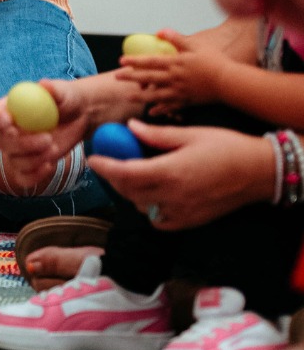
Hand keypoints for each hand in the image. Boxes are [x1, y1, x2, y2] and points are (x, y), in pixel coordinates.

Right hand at [0, 79, 92, 190]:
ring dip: (33, 159)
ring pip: (14, 160)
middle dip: (23, 143)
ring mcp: (18, 150)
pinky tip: (50, 166)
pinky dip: (35, 176)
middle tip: (47, 139)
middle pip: (3, 141)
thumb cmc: (67, 100)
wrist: (79, 118)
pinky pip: (23, 177)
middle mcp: (10, 130)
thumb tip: (43, 84)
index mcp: (11, 108)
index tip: (9, 121)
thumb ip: (53, 89)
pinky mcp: (30, 166)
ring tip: (54, 148)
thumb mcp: (63, 92)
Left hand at [88, 121, 275, 230]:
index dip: (106, 167)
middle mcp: (173, 196)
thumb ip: (156, 135)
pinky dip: (149, 208)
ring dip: (130, 192)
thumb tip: (130, 128)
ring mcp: (182, 212)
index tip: (93, 159)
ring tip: (129, 174)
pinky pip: (159, 220)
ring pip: (142, 206)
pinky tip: (151, 194)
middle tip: (107, 163)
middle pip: (130, 192)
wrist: (258, 172)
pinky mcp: (191, 221)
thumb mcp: (189, 134)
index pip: (127, 173)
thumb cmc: (226, 148)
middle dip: (114, 178)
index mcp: (170, 172)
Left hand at [120, 49, 229, 111]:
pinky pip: (170, 107)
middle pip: (148, 78)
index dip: (134, 61)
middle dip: (131, 77)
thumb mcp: (195, 45)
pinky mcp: (187, 101)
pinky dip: (160, 110)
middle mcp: (174, 78)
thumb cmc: (214, 61)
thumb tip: (160, 31)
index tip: (121, 61)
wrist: (229, 82)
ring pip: (156, 94)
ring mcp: (180, 91)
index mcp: (175, 63)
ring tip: (128, 96)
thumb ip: (176, 38)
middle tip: (116, 77)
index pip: (150, 61)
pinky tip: (151, 112)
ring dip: (140, 95)